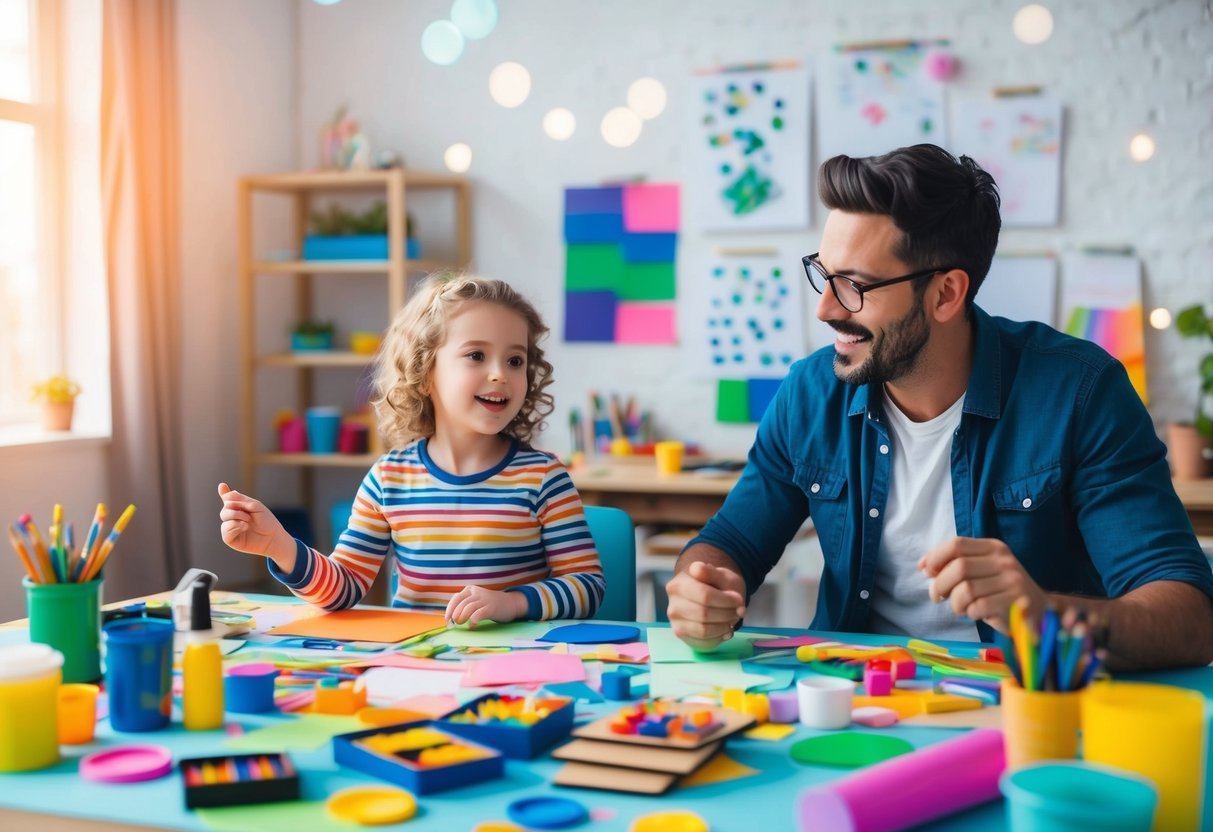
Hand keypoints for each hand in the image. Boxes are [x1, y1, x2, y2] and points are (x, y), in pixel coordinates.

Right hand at [217, 482, 295, 568]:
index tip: (222, 485)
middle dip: (235, 509)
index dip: (224, 493)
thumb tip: (227, 493)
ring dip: (236, 517)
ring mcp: (231, 528)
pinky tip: (244, 527)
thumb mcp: (256, 507)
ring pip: (224, 518)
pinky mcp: (231, 539)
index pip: (229, 499)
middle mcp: (234, 517)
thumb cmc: (267, 521)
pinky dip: (234, 527)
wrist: (273, 537)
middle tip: (248, 515)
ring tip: (248, 523)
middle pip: (225, 508)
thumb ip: (241, 500)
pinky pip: (225, 531)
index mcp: (240, 508)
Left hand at [445, 586, 526, 626]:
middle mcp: (476, 592)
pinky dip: (473, 621)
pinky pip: (479, 614)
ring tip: (462, 624)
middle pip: (461, 604)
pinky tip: (472, 626)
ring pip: (468, 608)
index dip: (449, 610)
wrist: (511, 603)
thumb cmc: (489, 605)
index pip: (455, 598)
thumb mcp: (475, 600)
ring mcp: (485, 599)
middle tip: (454, 625)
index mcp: (470, 590)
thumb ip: (464, 604)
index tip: (447, 621)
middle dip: (455, 615)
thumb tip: (450, 617)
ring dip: (462, 618)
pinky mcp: (491, 607)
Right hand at [666, 561, 746, 650]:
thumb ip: (710, 572)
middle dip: (727, 614)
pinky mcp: (683, 637)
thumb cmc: (716, 585)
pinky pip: (703, 643)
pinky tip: (725, 630)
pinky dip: (719, 638)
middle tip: (739, 611)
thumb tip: (697, 569)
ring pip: (703, 631)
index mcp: (678, 585)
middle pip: (704, 614)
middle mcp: (673, 605)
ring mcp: (676, 623)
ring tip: (732, 619)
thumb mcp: (719, 574)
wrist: (709, 597)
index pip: (705, 596)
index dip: (726, 600)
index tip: (739, 600)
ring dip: (724, 627)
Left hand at [918, 537, 1048, 633]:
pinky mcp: (1015, 602)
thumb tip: (923, 566)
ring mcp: (1012, 581)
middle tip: (937, 596)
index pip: (956, 544)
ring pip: (965, 590)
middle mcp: (1004, 560)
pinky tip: (976, 613)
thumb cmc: (1000, 592)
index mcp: (993, 547)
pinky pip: (977, 608)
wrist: (1038, 612)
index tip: (926, 572)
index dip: (935, 558)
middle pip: (958, 568)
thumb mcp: (980, 571)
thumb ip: (954, 565)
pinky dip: (970, 613)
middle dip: (939, 585)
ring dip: (954, 603)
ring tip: (960, 607)